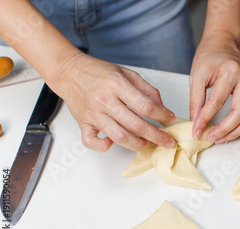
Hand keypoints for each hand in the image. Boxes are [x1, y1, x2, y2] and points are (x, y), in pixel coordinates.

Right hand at [53, 53, 175, 151]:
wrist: (69, 72)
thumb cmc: (98, 72)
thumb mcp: (126, 73)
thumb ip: (146, 89)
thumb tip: (161, 106)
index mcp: (116, 84)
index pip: (145, 105)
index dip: (162, 115)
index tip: (170, 119)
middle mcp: (104, 100)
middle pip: (135, 124)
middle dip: (156, 135)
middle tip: (167, 141)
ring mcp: (93, 114)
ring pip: (118, 136)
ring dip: (137, 144)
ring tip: (147, 143)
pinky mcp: (83, 123)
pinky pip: (92, 142)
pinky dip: (104, 146)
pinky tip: (114, 142)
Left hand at [189, 35, 239, 142]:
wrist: (223, 42)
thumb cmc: (209, 55)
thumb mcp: (197, 76)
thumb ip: (196, 101)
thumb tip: (196, 122)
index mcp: (230, 71)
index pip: (217, 102)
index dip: (205, 119)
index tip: (196, 131)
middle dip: (225, 130)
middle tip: (210, 138)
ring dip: (235, 131)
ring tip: (220, 139)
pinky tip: (229, 131)